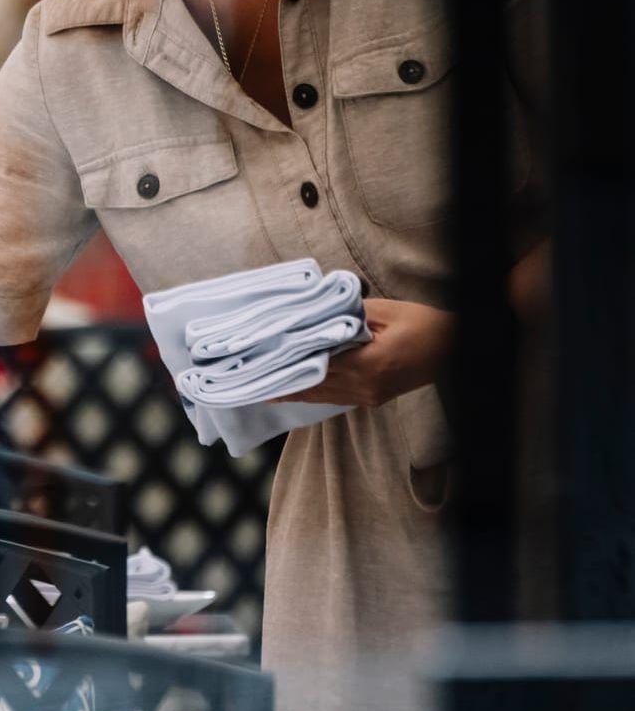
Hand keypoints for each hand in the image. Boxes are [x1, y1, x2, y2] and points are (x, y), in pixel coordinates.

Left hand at [276, 298, 453, 407]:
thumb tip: (317, 311)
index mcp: (368, 365)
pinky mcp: (374, 399)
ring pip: (324, 396)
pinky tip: (298, 390)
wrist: (456, 349)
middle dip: (285, 382)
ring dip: (297, 391)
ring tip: (266, 389)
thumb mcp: (387, 311)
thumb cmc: (424, 325)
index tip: (264, 365)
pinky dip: (316, 393)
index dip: (289, 367)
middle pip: (316, 386)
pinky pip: (337, 397)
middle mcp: (365, 387)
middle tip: (255, 379)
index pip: (318, 367)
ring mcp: (370, 396)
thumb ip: (348, 313)